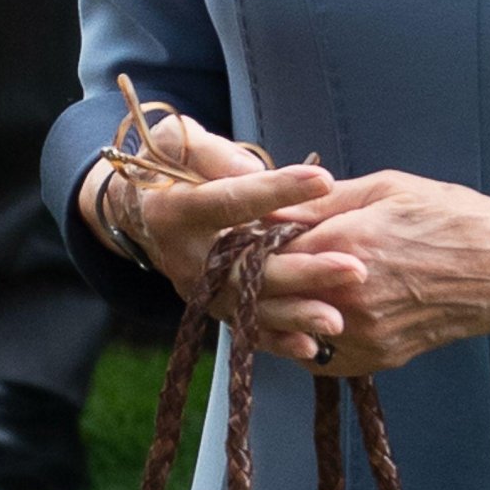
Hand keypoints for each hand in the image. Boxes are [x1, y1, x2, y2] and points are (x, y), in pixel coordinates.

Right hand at [80, 118, 366, 363]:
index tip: (325, 181)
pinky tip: (312, 347)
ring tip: (339, 319)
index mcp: (176, 210)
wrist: (136, 211)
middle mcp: (186, 257)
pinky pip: (244, 328)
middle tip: (353, 268)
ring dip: (296, 314)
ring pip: (249, 306)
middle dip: (303, 270)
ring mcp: (198, 289)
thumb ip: (212, 154)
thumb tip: (253, 172)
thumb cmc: (166, 164)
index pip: (232, 199)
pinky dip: (277, 341)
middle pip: (248, 268)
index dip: (277, 190)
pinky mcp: (210, 307)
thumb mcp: (175, 141)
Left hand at [264, 170, 489, 374]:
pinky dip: (307, 334)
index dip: (255, 239)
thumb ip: (323, 201)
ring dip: (281, 306)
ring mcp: (362, 335)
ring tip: (289, 281)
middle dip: (263, 275)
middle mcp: (347, 296)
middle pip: (273, 293)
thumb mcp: (387, 188)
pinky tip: (316, 309)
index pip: (268, 249)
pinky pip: (318, 355)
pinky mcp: (375, 360)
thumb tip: (267, 204)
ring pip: (290, 328)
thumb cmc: (451, 216)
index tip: (251, 230)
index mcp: (348, 243)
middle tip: (261, 258)